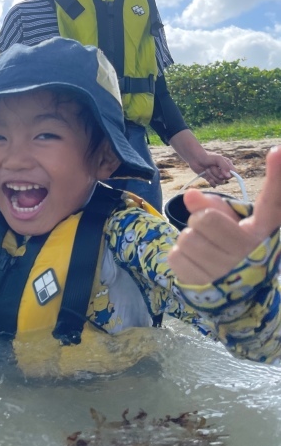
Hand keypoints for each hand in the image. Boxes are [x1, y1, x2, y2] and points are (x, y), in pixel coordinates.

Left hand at [168, 146, 280, 285]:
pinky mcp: (206, 285)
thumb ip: (214, 205)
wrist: (234, 294)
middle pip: (204, 218)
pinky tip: (196, 265)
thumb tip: (190, 194)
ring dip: (189, 241)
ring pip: (186, 238)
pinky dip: (180, 258)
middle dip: (200, 221)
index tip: (278, 151)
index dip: (278, 177)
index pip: (274, 201)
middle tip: (211, 234)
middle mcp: (251, 251)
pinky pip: (176, 257)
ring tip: (205, 251)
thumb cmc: (231, 247)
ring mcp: (229, 271)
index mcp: (262, 230)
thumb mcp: (231, 223)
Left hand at [189, 151, 234, 186]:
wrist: (195, 158)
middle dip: (217, 174)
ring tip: (207, 169)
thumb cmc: (207, 156)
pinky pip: (215, 185)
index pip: (234, 174)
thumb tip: (228, 176)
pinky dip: (212, 182)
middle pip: (225, 179)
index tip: (222, 173)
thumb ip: (225, 166)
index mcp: (227, 165)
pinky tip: (208, 178)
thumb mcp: (218, 158)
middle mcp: (223, 171)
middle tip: (211, 167)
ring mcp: (217, 175)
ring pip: (220, 182)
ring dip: (212, 176)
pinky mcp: (211, 179)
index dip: (228, 175)